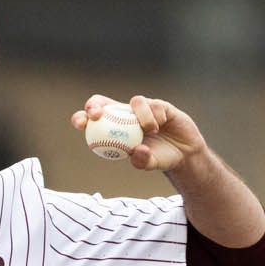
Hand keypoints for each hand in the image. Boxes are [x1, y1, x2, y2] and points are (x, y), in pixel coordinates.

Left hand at [70, 94, 205, 173]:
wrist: (183, 153)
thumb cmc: (160, 157)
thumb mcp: (149, 164)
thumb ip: (142, 160)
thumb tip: (137, 150)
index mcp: (115, 129)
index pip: (93, 119)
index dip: (83, 117)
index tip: (80, 123)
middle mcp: (125, 115)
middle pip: (102, 102)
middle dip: (95, 105)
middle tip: (96, 115)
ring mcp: (142, 108)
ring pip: (135, 102)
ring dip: (141, 117)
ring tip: (151, 132)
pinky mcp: (159, 104)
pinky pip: (154, 105)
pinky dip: (156, 117)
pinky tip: (162, 125)